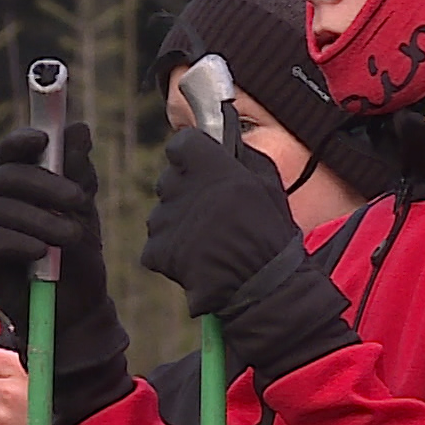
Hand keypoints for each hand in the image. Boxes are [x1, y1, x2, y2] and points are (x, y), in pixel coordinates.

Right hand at [0, 122, 108, 333]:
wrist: (78, 309)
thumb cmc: (78, 257)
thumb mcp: (84, 211)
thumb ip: (78, 173)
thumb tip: (78, 129)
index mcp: (24, 186)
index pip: (11, 153)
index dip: (21, 141)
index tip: (42, 139)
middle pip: (5, 177)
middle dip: (44, 184)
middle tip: (80, 200)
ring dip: (41, 219)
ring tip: (72, 237)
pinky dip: (15, 242)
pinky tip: (40, 252)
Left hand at [140, 129, 297, 318]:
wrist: (259, 284)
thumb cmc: (269, 232)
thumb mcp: (268, 182)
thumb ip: (242, 155)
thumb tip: (229, 139)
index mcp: (204, 163)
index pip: (181, 143)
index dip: (192, 155)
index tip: (204, 166)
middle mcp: (176, 186)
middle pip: (170, 179)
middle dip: (186, 191)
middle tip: (213, 211)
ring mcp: (162, 219)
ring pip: (163, 213)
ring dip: (180, 223)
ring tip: (209, 241)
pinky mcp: (155, 249)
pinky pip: (158, 244)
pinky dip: (173, 253)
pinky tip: (198, 260)